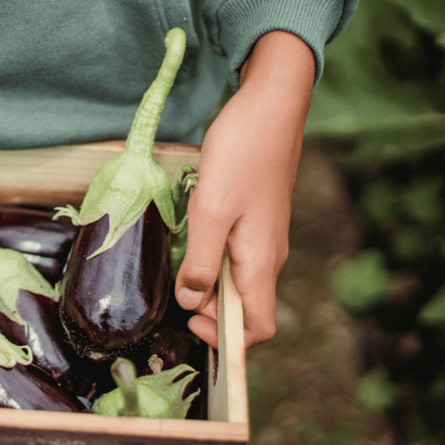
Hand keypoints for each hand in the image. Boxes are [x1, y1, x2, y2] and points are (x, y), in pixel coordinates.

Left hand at [174, 31, 314, 347]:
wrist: (270, 107)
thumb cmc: (242, 153)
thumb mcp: (210, 210)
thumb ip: (200, 261)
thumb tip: (191, 301)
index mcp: (260, 262)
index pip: (259, 328)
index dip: (227, 338)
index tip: (191, 321)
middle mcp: (267, 256)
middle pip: (243, 307)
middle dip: (208, 308)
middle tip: (174, 286)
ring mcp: (262, 238)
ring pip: (235, 280)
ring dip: (206, 281)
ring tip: (178, 258)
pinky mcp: (254, 220)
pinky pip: (233, 255)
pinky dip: (210, 258)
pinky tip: (190, 236)